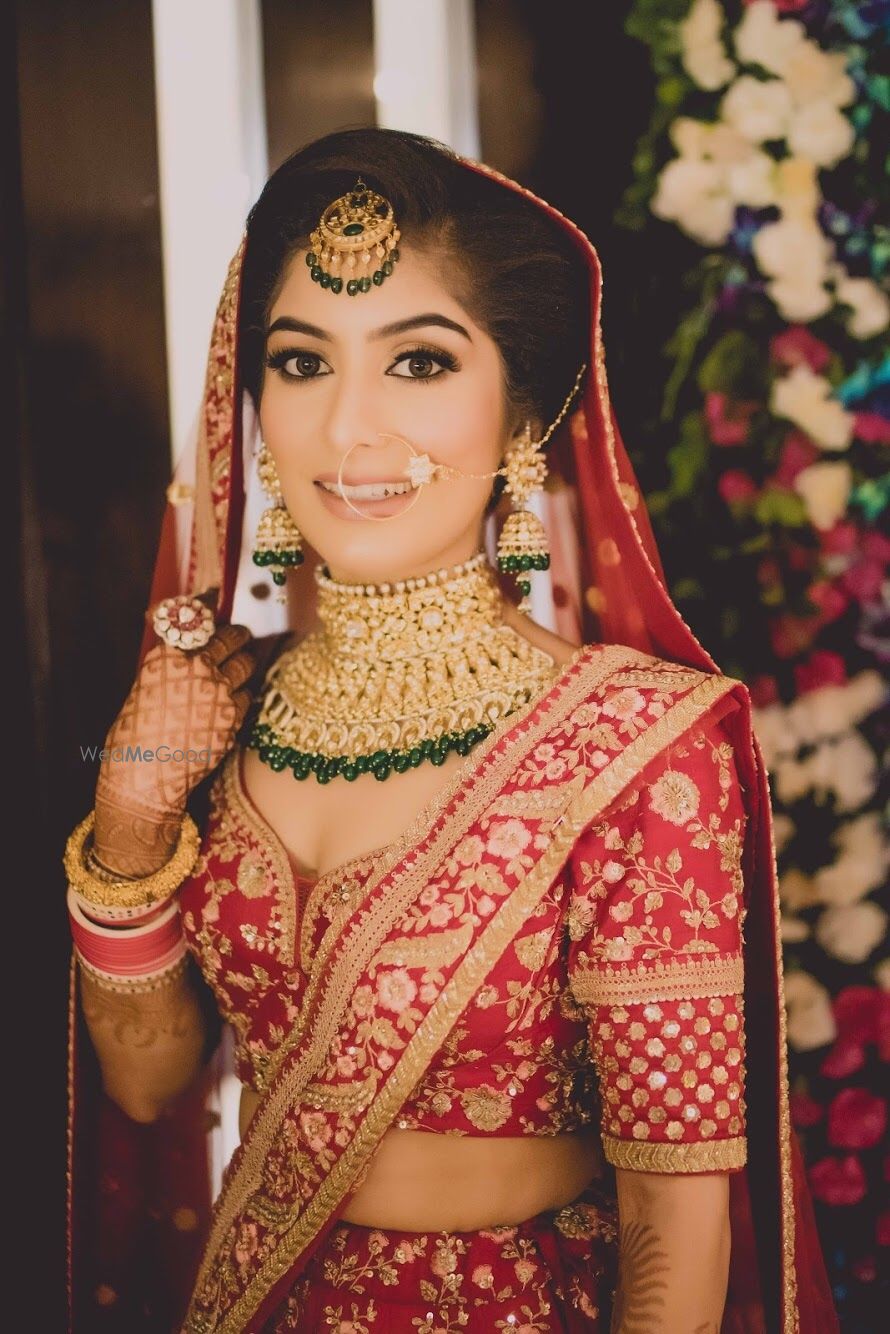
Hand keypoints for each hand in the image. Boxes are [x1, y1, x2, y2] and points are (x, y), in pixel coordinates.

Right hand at [93, 610, 255, 875]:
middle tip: (238, 637)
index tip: (212, 601)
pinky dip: (243, 695)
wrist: (145, 780)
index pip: (194, 617)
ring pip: (247, 663)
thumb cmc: (134, 737)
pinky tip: (231, 703)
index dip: (205, 605)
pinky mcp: (235, 716)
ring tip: (238, 668)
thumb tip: (190, 646)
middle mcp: (196, 667)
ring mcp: (220, 691)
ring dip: (244, 663)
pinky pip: (249, 694)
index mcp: (166, 656)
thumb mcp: (143, 689)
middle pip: (232, 636)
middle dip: (236, 636)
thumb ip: (169, 664)